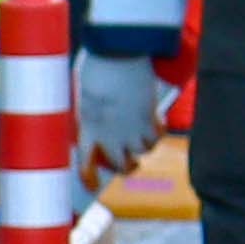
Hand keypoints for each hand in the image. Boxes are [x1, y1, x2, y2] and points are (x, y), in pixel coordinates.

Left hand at [74, 49, 169, 170]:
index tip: (93, 185)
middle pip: (121, 164)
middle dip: (128, 166)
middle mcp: (109, 136)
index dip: (88, 177)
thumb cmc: (97, 68)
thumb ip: (91, 106)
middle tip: (133, 162)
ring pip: (142, 152)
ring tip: (147, 137)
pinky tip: (159, 120)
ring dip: (145, 146)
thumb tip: (98, 109)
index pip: (84, 163)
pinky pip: (157, 136)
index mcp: (88, 128)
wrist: (116, 59)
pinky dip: (160, 131)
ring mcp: (130, 131)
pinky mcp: (148, 121)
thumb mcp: (86, 90)